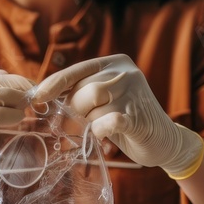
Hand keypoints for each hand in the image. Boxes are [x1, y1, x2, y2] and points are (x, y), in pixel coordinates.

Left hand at [30, 54, 203, 178]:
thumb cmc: (127, 120)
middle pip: (84, 89)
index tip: (37, 98)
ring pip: (94, 105)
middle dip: (76, 110)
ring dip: (89, 122)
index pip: (77, 70)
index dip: (55, 84)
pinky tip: (102, 135)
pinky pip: (108, 122)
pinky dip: (99, 131)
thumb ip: (83, 93)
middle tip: (80, 123)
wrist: (165, 141)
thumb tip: (45, 98)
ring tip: (96, 128)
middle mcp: (126, 73)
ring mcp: (135, 93)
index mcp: (115, 63)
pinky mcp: (139, 116)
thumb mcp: (105, 100)